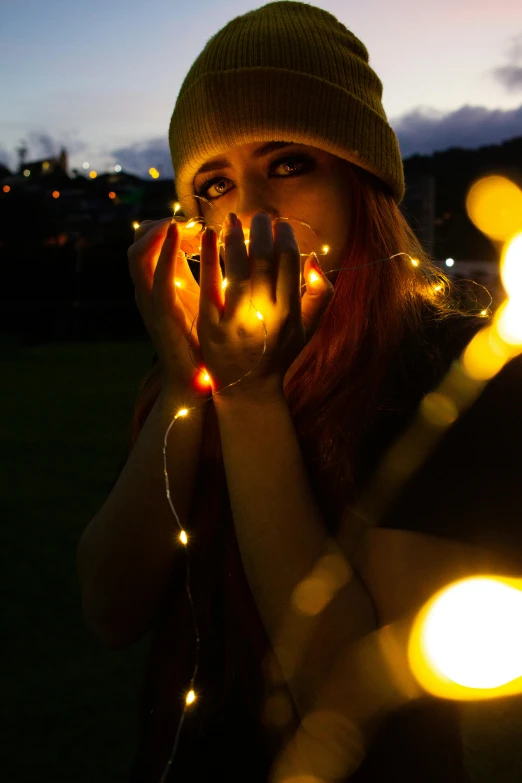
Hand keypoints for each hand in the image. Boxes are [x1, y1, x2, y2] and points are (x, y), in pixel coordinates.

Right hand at [128, 217, 208, 394]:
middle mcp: (146, 291)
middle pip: (138, 244)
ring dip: (159, 232)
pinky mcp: (161, 314)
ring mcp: (149, 303)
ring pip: (138, 254)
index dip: (166, 226)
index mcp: (154, 287)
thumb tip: (211, 241)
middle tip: (190, 220)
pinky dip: (166, 251)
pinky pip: (156, 276)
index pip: (147, 244)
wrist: (195, 380)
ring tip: (183, 223)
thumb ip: (197, 272)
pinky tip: (182, 236)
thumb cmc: (201, 340)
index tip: (195, 222)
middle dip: (160, 224)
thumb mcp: (198, 298)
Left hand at [196, 212, 333, 400]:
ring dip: (234, 238)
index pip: (288, 262)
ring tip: (232, 221)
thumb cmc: (278, 355)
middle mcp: (264, 314)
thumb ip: (321, 294)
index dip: (284, 237)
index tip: (279, 223)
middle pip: (262, 259)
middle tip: (256, 215)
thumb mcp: (307, 328)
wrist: (247, 390)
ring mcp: (236, 319)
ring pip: (236, 268)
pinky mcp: (211, 325)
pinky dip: (209, 256)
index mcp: (289, 312)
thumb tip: (314, 258)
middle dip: (260, 230)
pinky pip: (209, 284)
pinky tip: (208, 236)